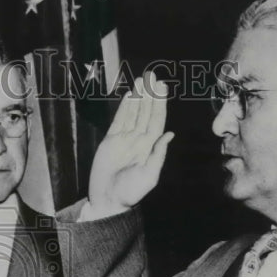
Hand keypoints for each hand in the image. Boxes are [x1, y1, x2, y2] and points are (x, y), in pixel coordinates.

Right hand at [87, 74, 173, 218]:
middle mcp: (138, 140)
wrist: (107, 200)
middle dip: (150, 95)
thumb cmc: (129, 192)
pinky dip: (124, 108)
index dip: (160, 103)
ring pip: (133, 113)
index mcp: (150, 147)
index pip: (157, 120)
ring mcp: (124, 139)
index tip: (162, 87)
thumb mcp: (149, 176)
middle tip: (152, 76)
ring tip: (141, 80)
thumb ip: (158, 155)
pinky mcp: (110, 141)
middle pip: (146, 112)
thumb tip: (170, 134)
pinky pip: (119, 120)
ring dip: (138, 97)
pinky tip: (129, 96)